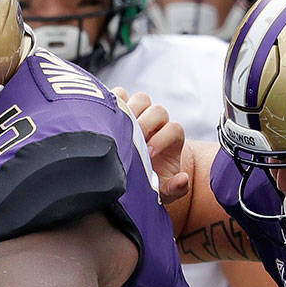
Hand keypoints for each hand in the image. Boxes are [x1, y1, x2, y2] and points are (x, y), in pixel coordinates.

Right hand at [112, 86, 188, 203]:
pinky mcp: (120, 108)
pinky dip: (112, 102)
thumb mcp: (162, 192)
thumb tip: (181, 180)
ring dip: (129, 111)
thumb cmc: (147, 184)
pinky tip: (103, 121)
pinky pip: (118, 94)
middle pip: (157, 110)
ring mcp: (139, 113)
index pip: (174, 128)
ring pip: (140, 99)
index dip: (163, 138)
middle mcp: (157, 123)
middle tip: (132, 140)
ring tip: (117, 130)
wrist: (130, 176)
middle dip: (146, 124)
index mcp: (171, 139)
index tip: (149, 154)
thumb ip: (175, 189)